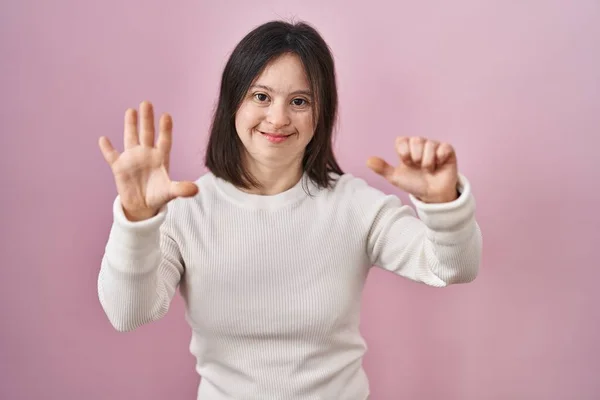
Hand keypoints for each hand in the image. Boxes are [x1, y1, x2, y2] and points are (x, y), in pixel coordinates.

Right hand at [98, 101, 198, 220]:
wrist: (142, 206)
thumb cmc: (158, 196)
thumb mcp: (170, 193)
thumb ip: (181, 189)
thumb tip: (196, 189)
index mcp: (161, 158)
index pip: (164, 140)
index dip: (165, 129)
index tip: (166, 116)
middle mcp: (146, 154)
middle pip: (147, 133)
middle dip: (147, 119)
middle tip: (146, 103)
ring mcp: (132, 158)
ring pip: (131, 138)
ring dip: (130, 125)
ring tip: (131, 111)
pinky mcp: (119, 167)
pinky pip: (112, 155)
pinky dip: (107, 148)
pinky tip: (103, 139)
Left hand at [367, 137, 458, 202]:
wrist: (431, 195)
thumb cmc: (414, 184)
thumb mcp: (396, 178)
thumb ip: (383, 169)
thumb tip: (368, 161)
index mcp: (407, 148)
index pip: (401, 140)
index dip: (403, 153)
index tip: (406, 164)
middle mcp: (421, 144)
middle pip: (416, 140)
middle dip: (416, 157)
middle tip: (418, 167)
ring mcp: (434, 146)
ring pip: (429, 145)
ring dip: (427, 162)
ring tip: (429, 170)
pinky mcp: (448, 150)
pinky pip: (443, 147)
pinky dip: (439, 159)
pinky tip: (438, 166)